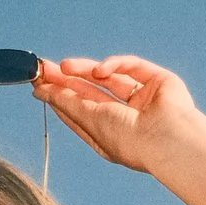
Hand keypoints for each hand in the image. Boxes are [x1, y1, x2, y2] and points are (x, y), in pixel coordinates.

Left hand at [35, 55, 205, 173]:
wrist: (167, 139)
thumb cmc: (129, 140)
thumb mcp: (90, 121)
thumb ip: (67, 102)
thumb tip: (41, 90)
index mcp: (112, 134)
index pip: (81, 111)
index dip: (60, 97)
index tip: (38, 85)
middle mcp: (129, 117)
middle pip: (93, 92)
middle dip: (68, 79)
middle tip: (44, 68)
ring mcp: (145, 99)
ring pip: (110, 77)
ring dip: (85, 69)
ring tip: (63, 66)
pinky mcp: (159, 81)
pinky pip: (132, 66)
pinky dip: (113, 64)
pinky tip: (99, 70)